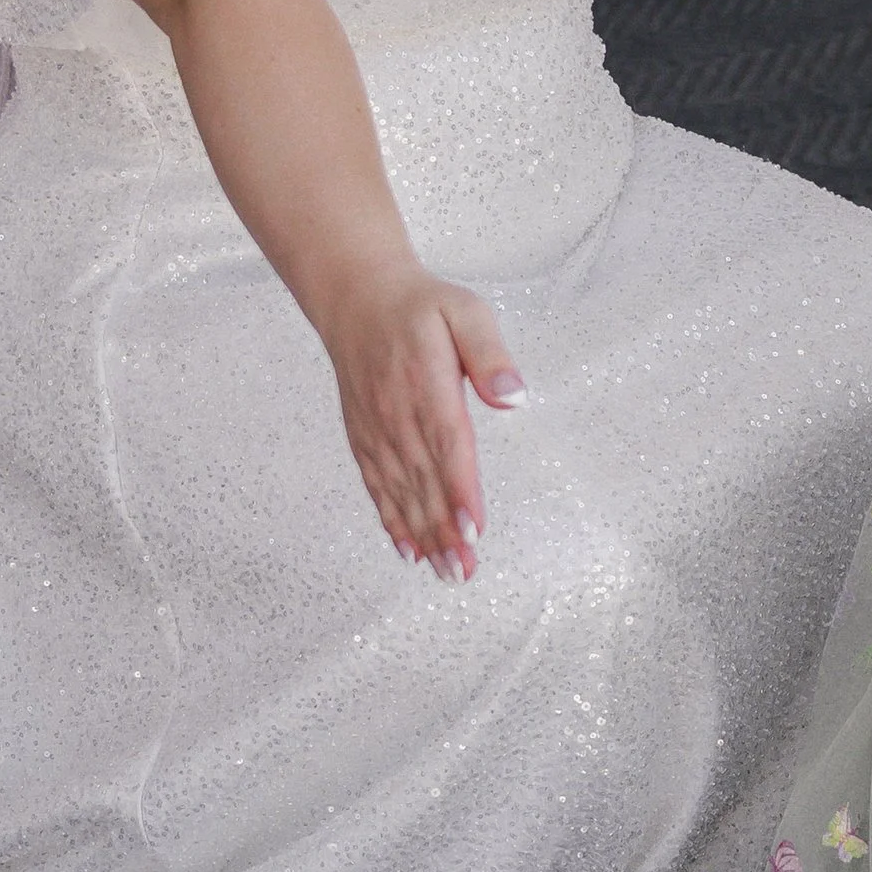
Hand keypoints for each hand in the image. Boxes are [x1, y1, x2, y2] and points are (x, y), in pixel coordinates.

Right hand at [323, 262, 521, 583]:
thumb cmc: (420, 306)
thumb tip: (513, 394)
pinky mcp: (364, 437)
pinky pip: (377, 484)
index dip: (458, 488)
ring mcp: (377, 429)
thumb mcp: (465, 311)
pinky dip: (392, 520)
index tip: (472, 526)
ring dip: (424, 535)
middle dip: (445, 530)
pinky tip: (409, 549)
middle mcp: (396, 413)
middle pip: (424, 480)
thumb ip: (489, 352)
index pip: (446, 444)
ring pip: (401, 490)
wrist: (357, 299)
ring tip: (446, 571)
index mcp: (424, 384)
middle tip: (465, 570)